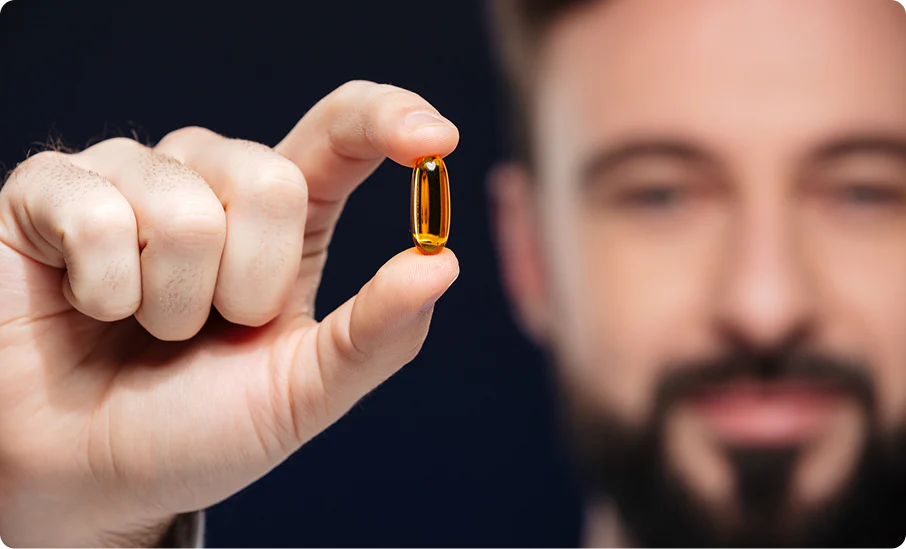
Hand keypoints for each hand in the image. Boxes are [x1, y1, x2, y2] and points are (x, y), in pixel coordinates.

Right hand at [0, 81, 458, 548]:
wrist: (91, 477)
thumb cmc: (199, 430)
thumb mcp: (303, 392)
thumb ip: (375, 335)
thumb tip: (441, 263)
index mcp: (283, 222)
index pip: (340, 134)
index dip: (387, 120)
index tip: (434, 140)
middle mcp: (213, 182)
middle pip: (270, 178)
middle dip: (247, 286)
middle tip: (211, 331)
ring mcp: (133, 179)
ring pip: (184, 206)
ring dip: (171, 301)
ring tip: (148, 329)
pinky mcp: (51, 192)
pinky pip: (97, 212)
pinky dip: (104, 288)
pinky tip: (92, 306)